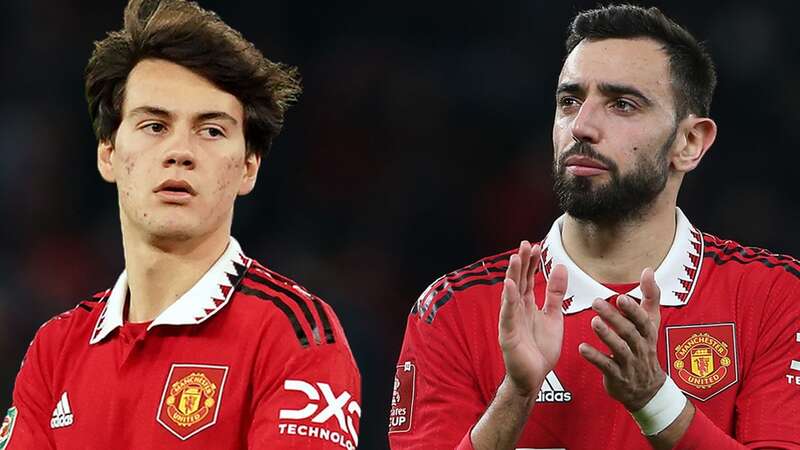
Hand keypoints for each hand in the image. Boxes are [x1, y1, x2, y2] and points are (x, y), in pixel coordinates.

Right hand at [498, 241, 567, 396]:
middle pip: (518, 281)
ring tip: (516, 259)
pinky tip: (510, 286)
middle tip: (525, 245)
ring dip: (513, 276)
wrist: (534, 376)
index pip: (528, 279)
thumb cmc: (541, 348)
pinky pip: (508, 314)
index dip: (531, 263)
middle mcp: (516, 309)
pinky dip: (508, 300)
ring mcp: (510, 320)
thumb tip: (560, 267)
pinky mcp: (508, 334)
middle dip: (521, 263)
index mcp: (527, 305)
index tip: (535, 246)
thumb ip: (555, 293)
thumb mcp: (554, 316)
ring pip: (511, 294)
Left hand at [578, 268, 665, 410]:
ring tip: (593, 321)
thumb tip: (648, 270)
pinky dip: (595, 357)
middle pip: (629, 332)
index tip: (621, 297)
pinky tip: (582, 348)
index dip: (633, 310)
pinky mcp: (617, 377)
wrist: (646, 390)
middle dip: (614, 318)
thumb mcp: (651, 322)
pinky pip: (606, 367)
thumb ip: (650, 296)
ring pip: (619, 349)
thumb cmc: (645, 348)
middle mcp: (640, 348)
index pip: (643, 321)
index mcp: (648, 334)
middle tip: (596, 302)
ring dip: (606, 335)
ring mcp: (629, 364)